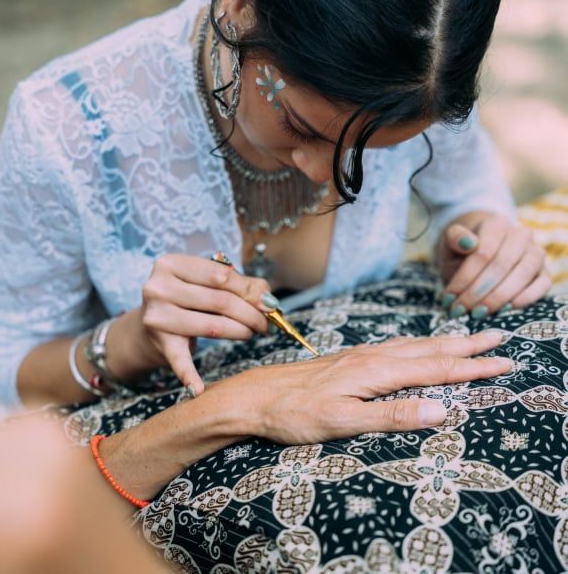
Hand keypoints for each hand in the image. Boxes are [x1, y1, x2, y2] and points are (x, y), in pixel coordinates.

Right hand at [139, 254, 274, 394]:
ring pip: (212, 326)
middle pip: (219, 301)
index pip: (221, 275)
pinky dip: (190, 376)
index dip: (250, 290)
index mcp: (171, 264)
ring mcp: (156, 317)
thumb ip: (238, 284)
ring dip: (240, 332)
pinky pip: (179, 361)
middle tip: (265, 323)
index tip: (269, 302)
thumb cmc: (187, 298)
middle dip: (250, 313)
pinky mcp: (159, 344)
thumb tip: (266, 298)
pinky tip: (199, 389)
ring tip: (252, 333)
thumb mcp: (206, 283)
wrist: (148, 325)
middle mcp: (158, 288)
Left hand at [232, 331, 511, 442]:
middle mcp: (371, 357)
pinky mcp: (348, 360)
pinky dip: (416, 345)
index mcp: (375, 371)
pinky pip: (393, 347)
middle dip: (465, 345)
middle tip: (497, 337)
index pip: (435, 367)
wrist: (256, 397)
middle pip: (428, 349)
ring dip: (443, 342)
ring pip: (411, 345)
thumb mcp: (343, 421)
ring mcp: (359, 356)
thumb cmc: (294, 413)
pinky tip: (414, 347)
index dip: (471, 366)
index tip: (502, 363)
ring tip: (466, 337)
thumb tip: (440, 410)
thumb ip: (391, 415)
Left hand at [437, 214, 550, 318]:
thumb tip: (467, 243)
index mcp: (497, 224)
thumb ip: (454, 238)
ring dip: (498, 298)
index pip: (483, 253)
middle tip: (459, 310)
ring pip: (522, 275)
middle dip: (477, 292)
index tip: (448, 297)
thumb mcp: (450, 242)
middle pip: (501, 265)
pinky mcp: (544, 272)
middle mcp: (521, 236)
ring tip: (477, 313)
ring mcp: (535, 253)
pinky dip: (524, 299)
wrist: (479, 252)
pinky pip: (542, 285)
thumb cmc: (463, 249)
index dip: (465, 278)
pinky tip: (503, 310)